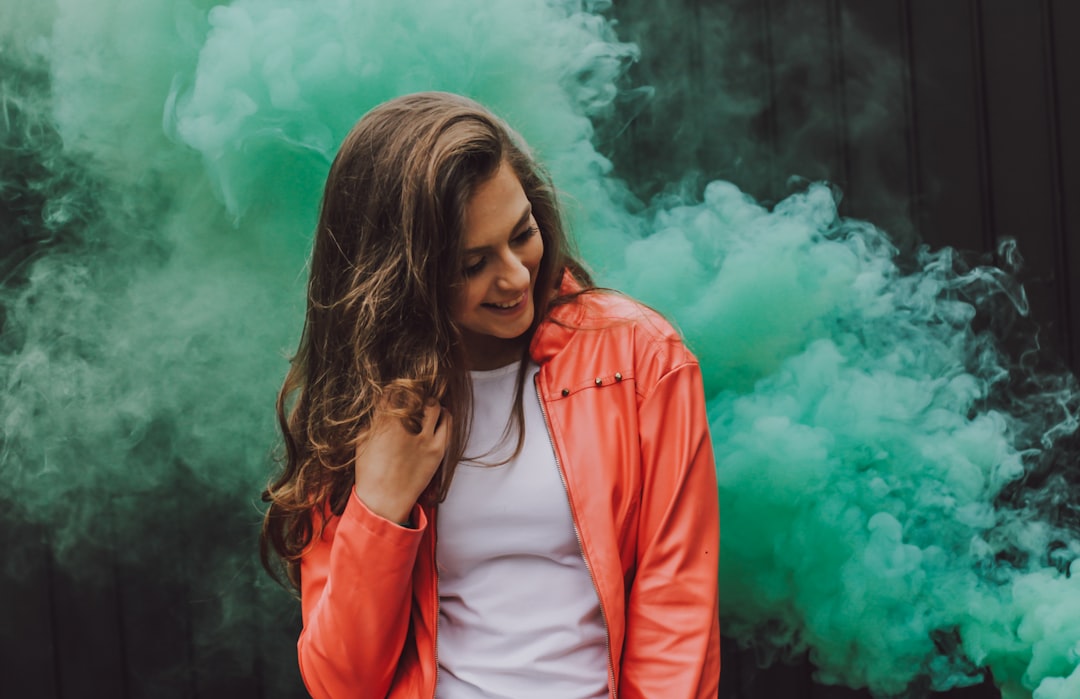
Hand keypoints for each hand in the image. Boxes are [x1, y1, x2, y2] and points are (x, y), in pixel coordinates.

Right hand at [353, 398, 450, 523]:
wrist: (384, 502)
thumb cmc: (369, 473)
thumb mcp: (362, 442)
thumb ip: (374, 421)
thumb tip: (384, 405)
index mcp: (382, 423)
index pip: (393, 392)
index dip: (394, 390)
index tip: (396, 392)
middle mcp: (404, 427)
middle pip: (415, 394)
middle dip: (412, 394)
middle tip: (412, 398)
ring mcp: (423, 438)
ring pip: (432, 405)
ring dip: (428, 402)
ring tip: (424, 406)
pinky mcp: (438, 449)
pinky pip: (447, 422)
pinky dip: (444, 414)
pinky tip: (439, 415)